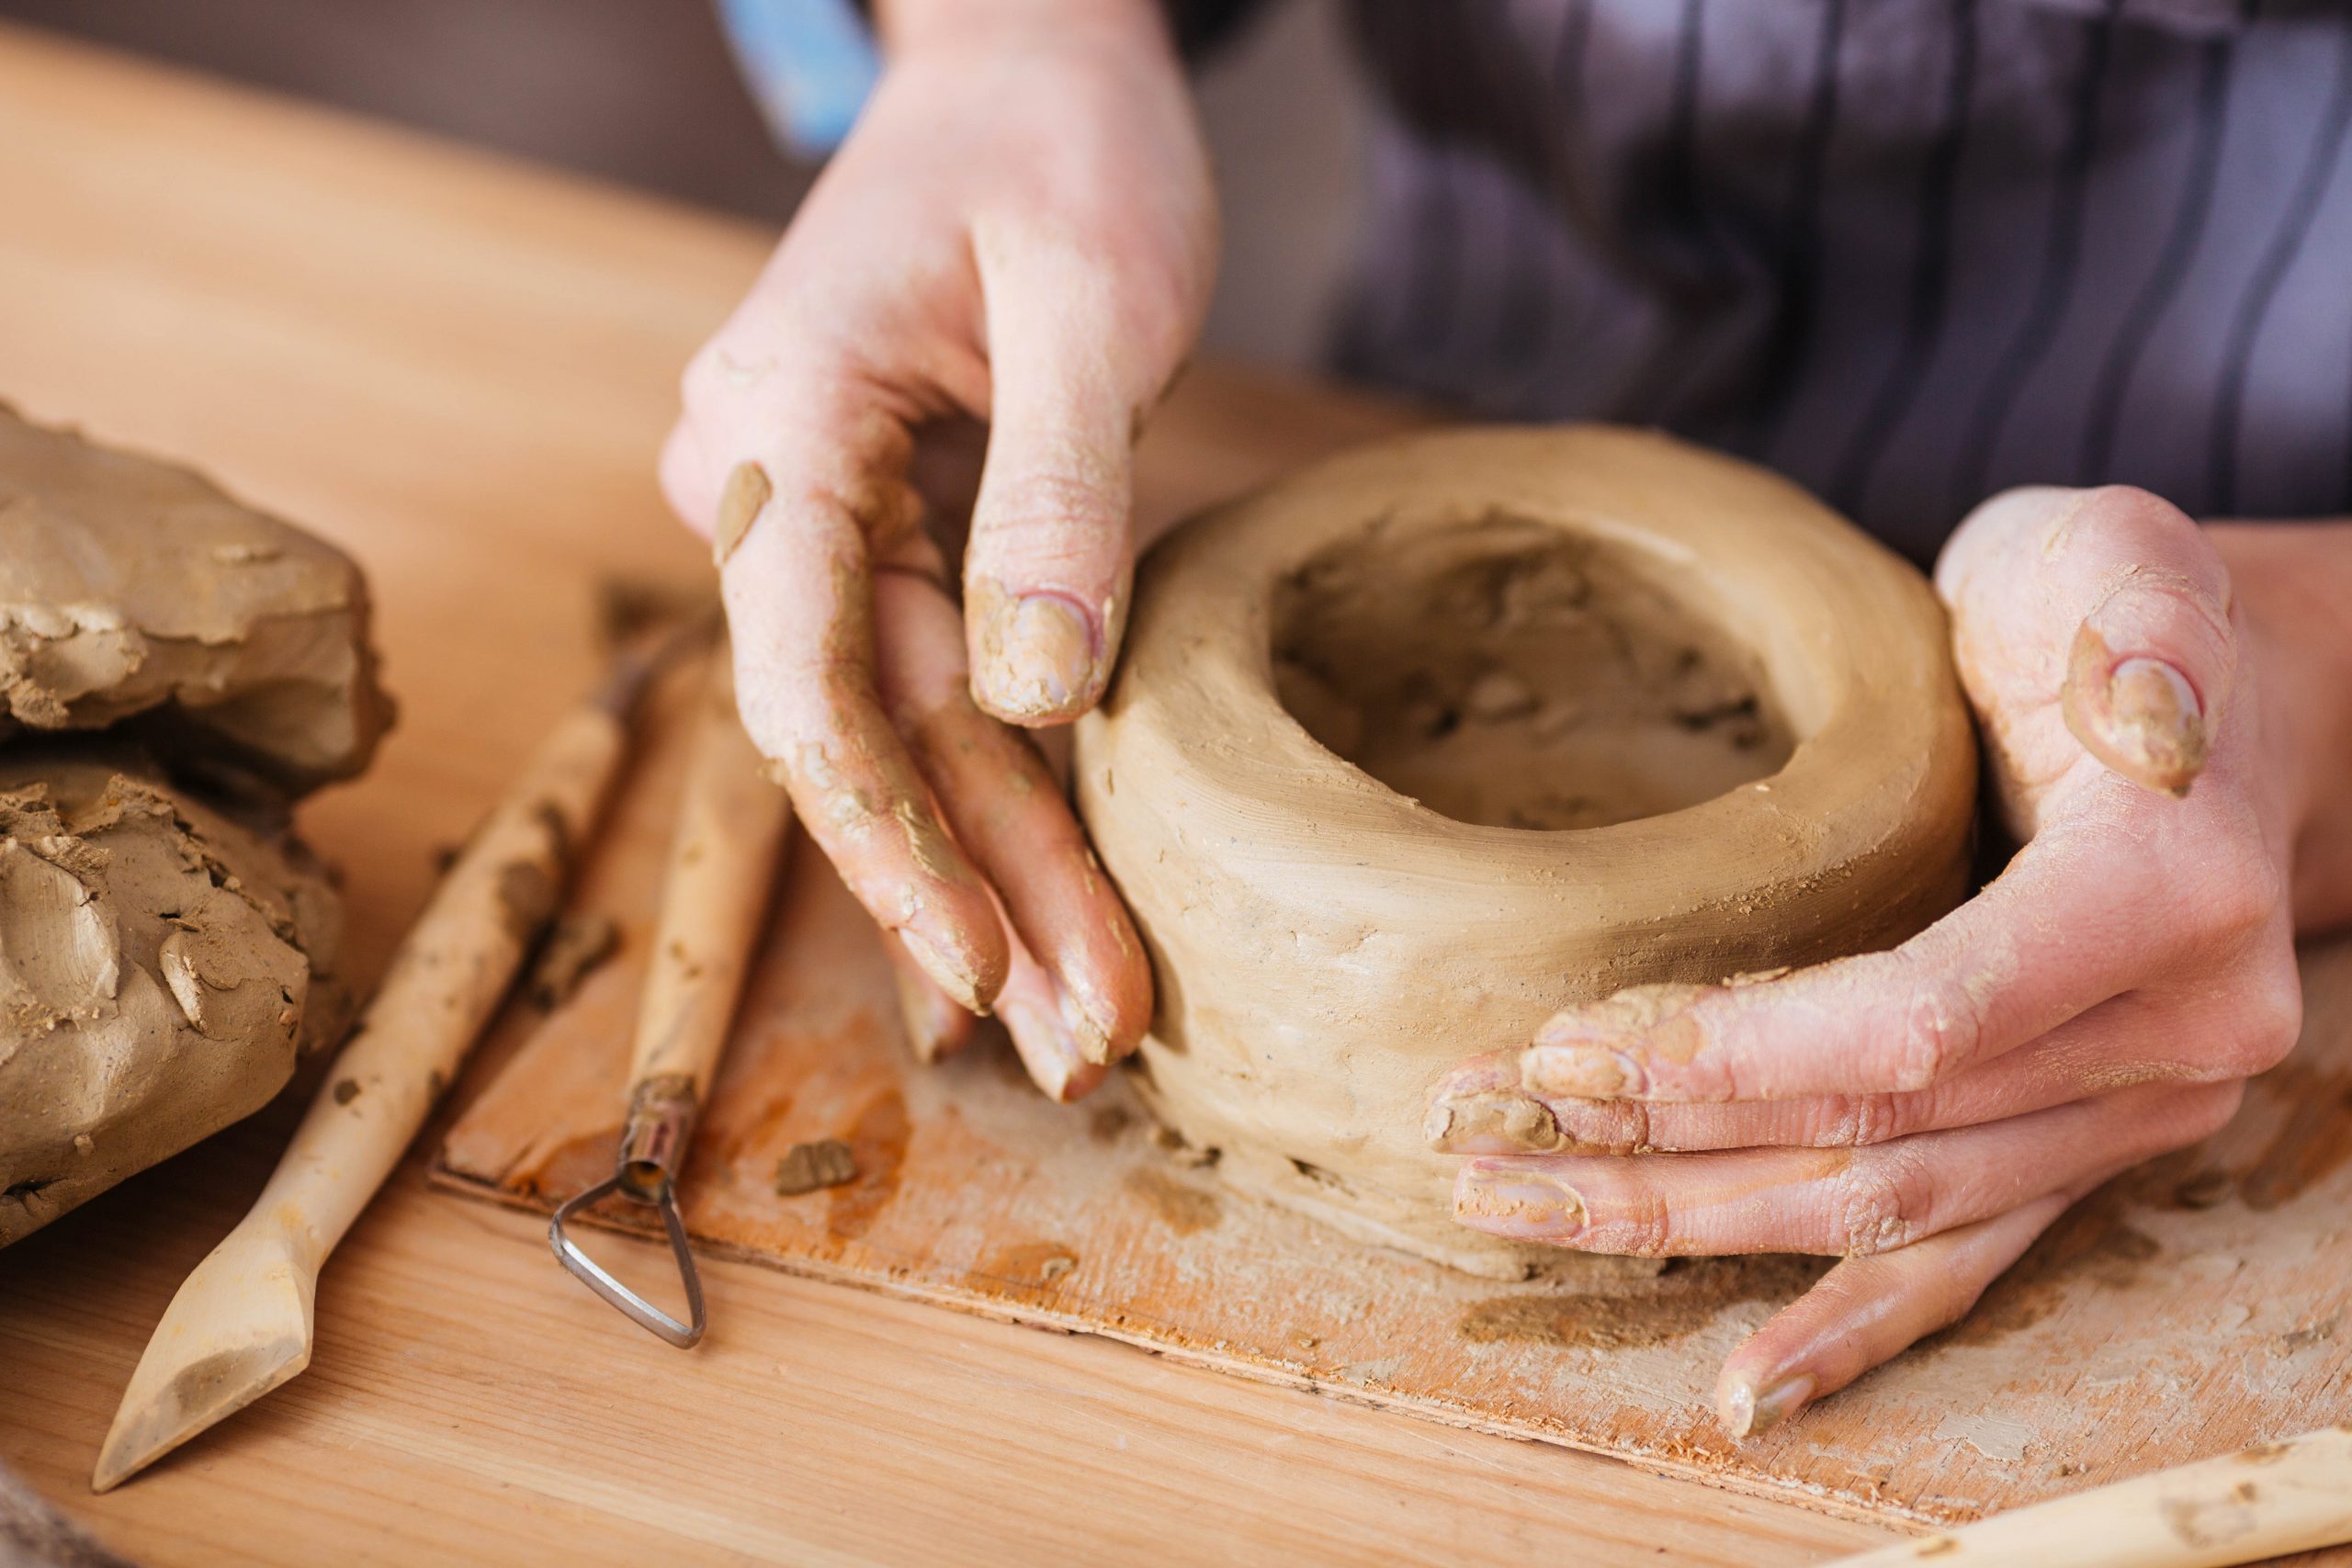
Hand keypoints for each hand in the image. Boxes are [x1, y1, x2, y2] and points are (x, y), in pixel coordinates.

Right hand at [659, 0, 1214, 1097]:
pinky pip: (935, 679)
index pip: (811, 670)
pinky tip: (1048, 900)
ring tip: (1089, 1014)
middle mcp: (767, 484)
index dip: (893, 836)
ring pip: (910, 724)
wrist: (1028, 60)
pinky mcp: (890, 527)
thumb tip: (1040, 698)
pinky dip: (1002, 788)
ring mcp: (820, 513)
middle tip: (1084, 1044)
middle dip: (982, 891)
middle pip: (872, 729)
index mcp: (781, 420)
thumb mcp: (1092, 301)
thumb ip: (1061, 494)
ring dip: (1000, 868)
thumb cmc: (1062, 148)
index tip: (981, 966)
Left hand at [1428, 487, 2351, 1436]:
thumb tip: (2150, 716)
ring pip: (1888, 1208)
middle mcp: (2167, 1046)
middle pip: (1879, 1132)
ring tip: (1510, 1202)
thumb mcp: (2123, 557)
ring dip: (1689, 1218)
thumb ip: (2139, 624)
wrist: (2221, 713)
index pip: (1929, 1019)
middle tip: (1476, 1121)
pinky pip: (1963, 1263)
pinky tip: (1742, 1384)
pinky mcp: (2076, 1148)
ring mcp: (2124, 1120)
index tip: (1572, 1046)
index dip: (1743, 1049)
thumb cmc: (2117, 613)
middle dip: (1661, 1140)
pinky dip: (1853, 1329)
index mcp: (2168, 904)